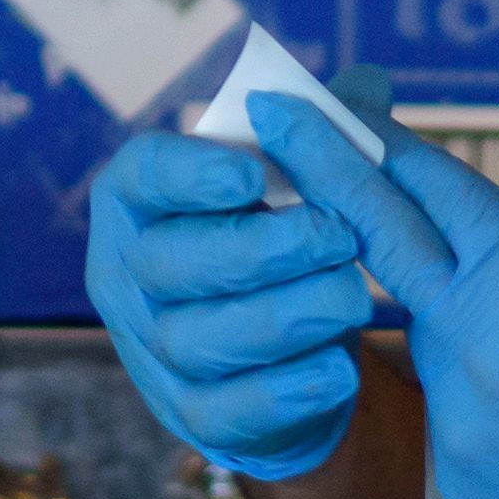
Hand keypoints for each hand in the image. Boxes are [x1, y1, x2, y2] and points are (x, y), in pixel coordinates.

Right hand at [80, 124, 372, 482]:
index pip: (142, 176)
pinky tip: (338, 369)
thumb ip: (324, 137)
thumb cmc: (278, 248)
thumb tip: (368, 84)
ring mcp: (153, 351)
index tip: (250, 170)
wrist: (284, 354)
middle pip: (170, 263)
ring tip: (355, 297)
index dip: (189, 172)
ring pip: (197, 338)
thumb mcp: (296, 186)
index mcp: (141, 203)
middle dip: (259, 248)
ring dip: (283, 316)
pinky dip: (282, 392)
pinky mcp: (190, 414)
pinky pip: (223, 410)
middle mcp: (130, 275)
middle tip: (337, 236)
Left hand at [260, 97, 498, 498]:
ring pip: (435, 335)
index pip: (430, 187)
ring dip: (473, 325)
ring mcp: (455, 413)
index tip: (316, 104)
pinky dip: (495, 399)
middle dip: (322, 173)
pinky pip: (458, 405)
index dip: (373, 137)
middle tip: (271, 120)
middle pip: (379, 238)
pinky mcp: (455, 471)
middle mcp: (472, 340)